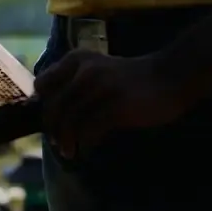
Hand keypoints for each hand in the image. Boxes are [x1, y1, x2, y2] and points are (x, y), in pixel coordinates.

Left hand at [34, 50, 189, 158]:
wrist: (169, 77)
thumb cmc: (129, 79)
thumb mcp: (97, 70)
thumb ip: (74, 83)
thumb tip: (50, 112)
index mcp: (76, 59)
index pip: (43, 84)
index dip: (43, 106)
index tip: (50, 121)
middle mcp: (85, 70)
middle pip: (54, 106)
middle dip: (53, 129)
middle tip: (58, 143)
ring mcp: (101, 87)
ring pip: (70, 120)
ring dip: (66, 141)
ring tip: (68, 151)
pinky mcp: (116, 106)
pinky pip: (90, 130)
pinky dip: (84, 144)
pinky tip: (86, 150)